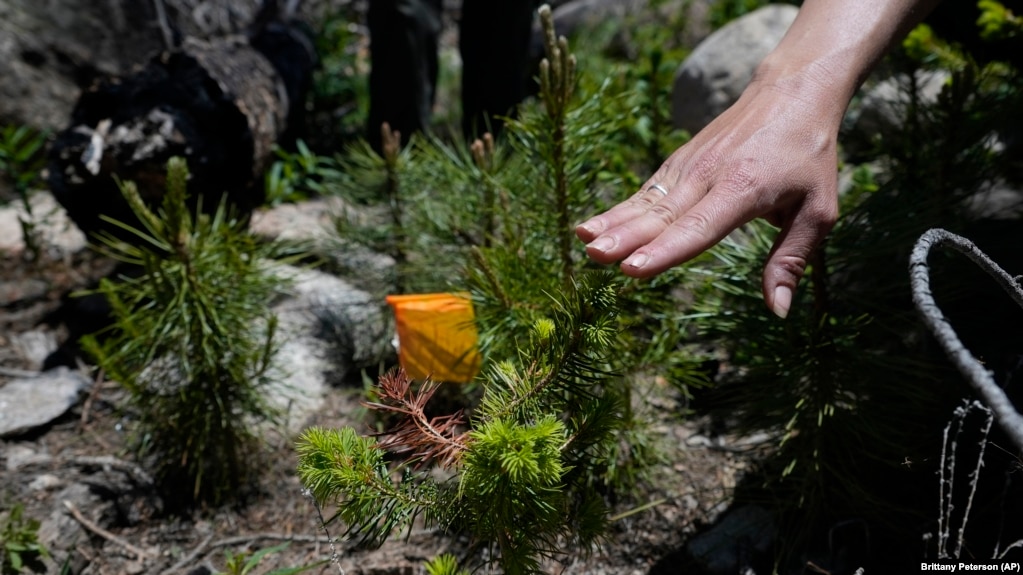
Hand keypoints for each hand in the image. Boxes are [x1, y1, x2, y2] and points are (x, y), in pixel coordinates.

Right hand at [575, 77, 840, 318]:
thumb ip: (791, 260)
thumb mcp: (819, 211)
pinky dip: (618, 210)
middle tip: (594, 257)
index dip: (665, 250)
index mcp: (744, 189)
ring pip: (645, 201)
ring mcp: (689, 166)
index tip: (634, 269)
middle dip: (625, 238)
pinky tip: (592, 228)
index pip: (698, 227)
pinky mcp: (678, 162)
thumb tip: (779, 310)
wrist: (792, 92)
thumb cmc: (809, 157)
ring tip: (584, 242)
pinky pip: (645, 192)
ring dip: (612, 222)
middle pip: (661, 214)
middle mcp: (709, 176)